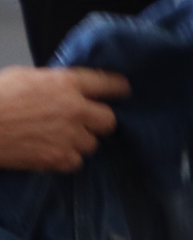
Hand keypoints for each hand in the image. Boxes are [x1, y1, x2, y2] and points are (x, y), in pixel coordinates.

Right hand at [0, 66, 127, 172]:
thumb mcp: (25, 77)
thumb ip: (52, 82)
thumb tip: (61, 86)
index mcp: (67, 83)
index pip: (109, 84)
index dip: (117, 89)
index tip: (121, 93)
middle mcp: (75, 108)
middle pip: (109, 120)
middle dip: (98, 122)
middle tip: (85, 123)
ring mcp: (68, 135)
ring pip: (92, 144)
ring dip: (80, 143)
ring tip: (61, 140)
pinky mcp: (56, 157)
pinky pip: (75, 162)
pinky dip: (66, 160)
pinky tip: (52, 154)